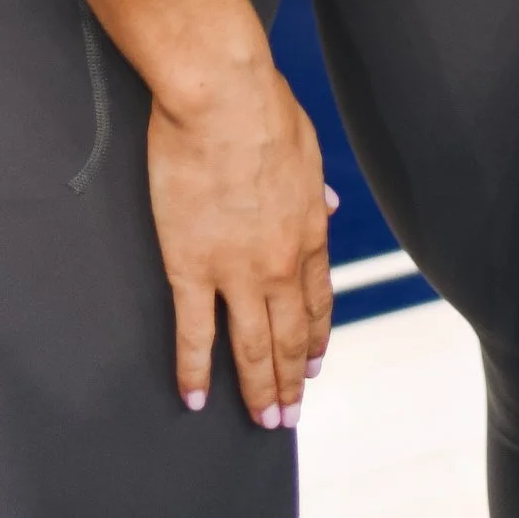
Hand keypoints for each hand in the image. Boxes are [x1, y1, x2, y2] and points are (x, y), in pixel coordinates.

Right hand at [149, 51, 335, 429]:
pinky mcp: (190, 266)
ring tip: (261, 423)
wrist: (222, 94)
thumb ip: (315, 185)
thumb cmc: (262, 104)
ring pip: (250, 346)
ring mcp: (235, 270)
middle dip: (289, 378)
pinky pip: (193, 333)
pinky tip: (194, 398)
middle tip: (289, 415)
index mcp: (309, 228)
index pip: (316, 298)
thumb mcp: (307, 144)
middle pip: (288, 333)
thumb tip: (328, 207)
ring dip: (257, 388)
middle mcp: (280, 261)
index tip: (311, 363)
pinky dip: (194, 370)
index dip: (314, 336)